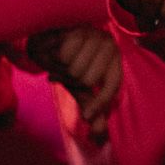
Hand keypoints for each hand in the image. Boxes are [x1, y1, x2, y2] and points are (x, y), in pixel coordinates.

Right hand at [26, 26, 121, 140]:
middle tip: (63, 73)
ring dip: (59, 70)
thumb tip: (100, 135)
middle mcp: (109, 46)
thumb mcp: (80, 86)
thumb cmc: (69, 64)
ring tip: (58, 61)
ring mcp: (95, 35)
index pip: (111, 86)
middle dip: (70, 81)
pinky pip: (62, 56)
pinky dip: (52, 59)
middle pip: (87, 80)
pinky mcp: (78, 29)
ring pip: (74, 69)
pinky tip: (53, 50)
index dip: (100, 103)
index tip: (87, 116)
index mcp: (115, 61)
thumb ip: (90, 105)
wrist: (50, 37)